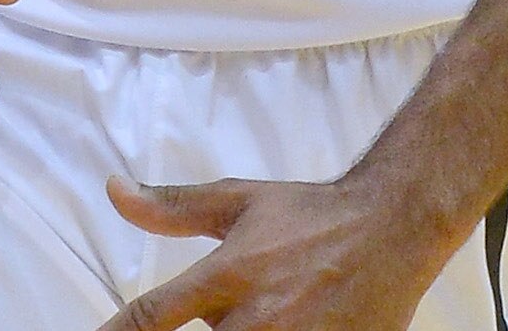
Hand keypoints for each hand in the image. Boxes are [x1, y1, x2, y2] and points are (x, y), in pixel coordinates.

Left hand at [97, 175, 457, 330]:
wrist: (393, 227)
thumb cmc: (311, 215)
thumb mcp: (239, 201)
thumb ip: (172, 206)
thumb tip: (114, 190)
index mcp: (227, 275)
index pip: (151, 318)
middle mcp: (254, 318)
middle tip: (218, 310)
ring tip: (253, 314)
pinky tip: (280, 324)